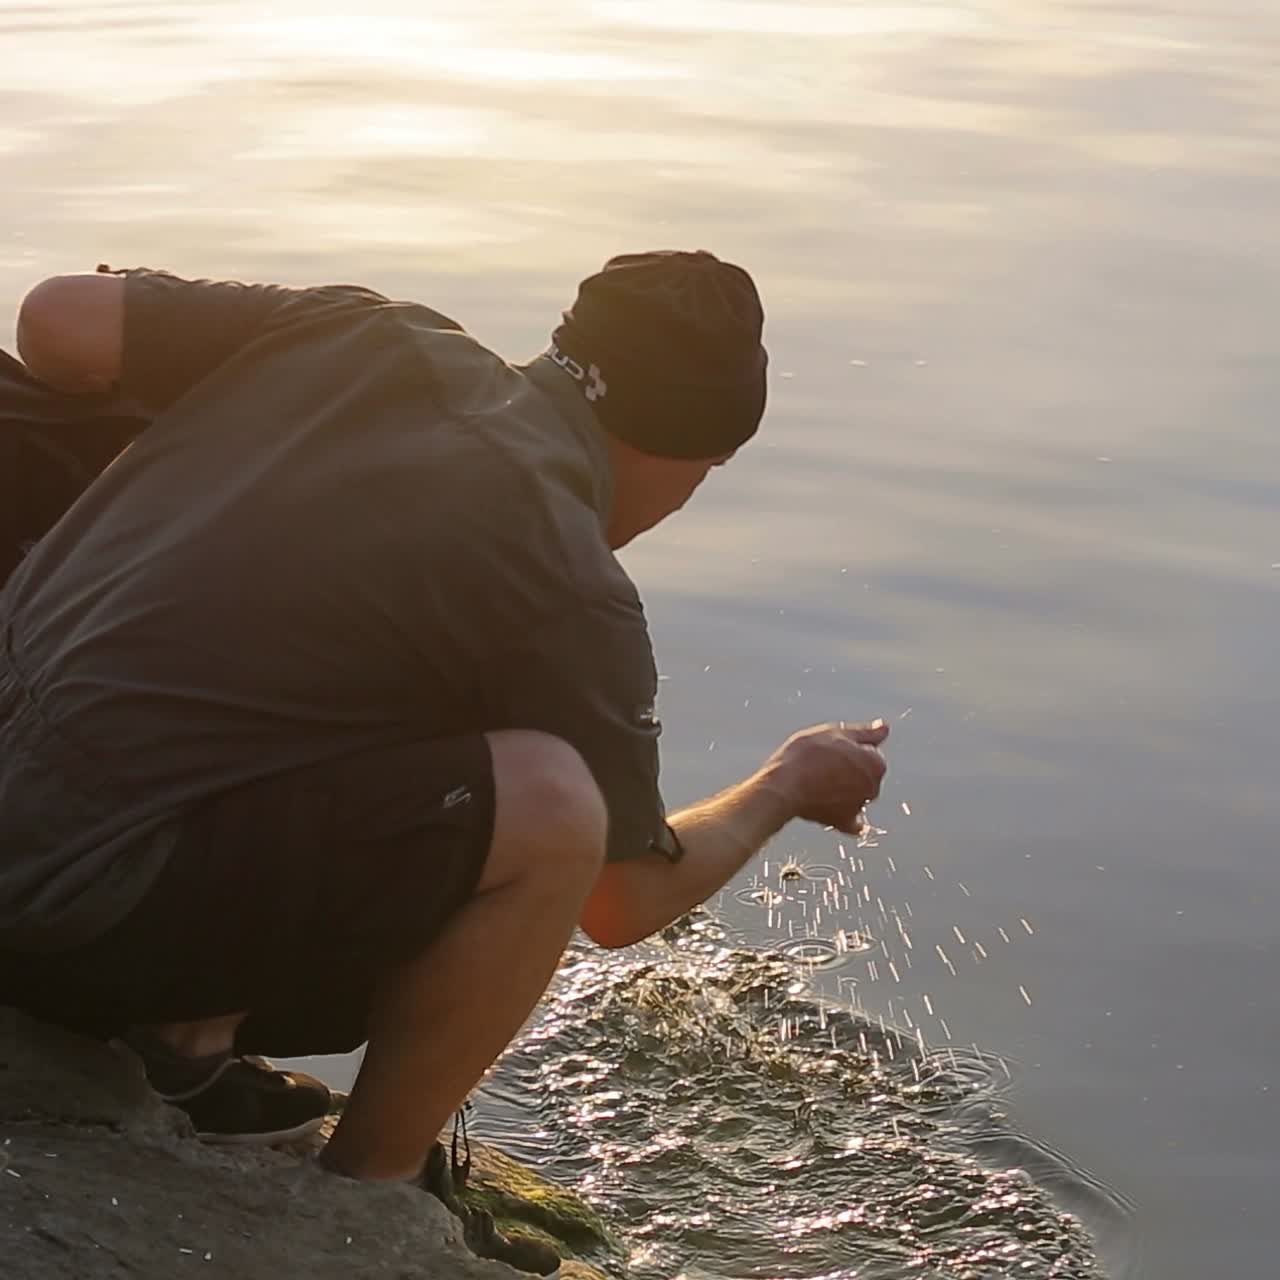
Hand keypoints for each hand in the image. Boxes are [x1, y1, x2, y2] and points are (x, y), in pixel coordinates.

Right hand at [764, 720, 888, 834]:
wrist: (784, 785)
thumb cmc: (807, 754)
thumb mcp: (837, 733)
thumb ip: (866, 732)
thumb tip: (885, 728)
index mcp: (877, 764)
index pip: (870, 752)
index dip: (850, 748)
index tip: (832, 748)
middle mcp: (874, 788)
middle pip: (865, 775)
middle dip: (850, 770)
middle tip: (823, 763)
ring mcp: (859, 807)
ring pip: (856, 794)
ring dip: (844, 789)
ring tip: (816, 781)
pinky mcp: (843, 822)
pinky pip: (851, 822)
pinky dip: (845, 816)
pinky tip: (831, 808)